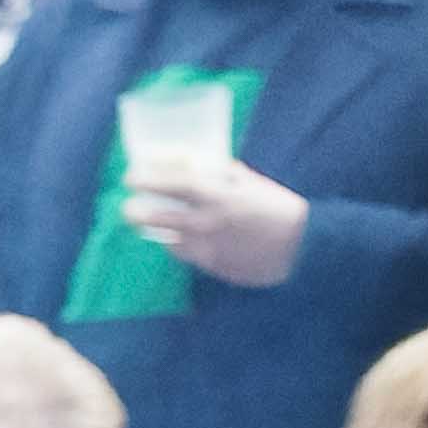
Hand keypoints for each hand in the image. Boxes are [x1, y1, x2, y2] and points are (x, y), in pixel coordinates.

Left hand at [117, 154, 307, 287]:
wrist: (300, 245)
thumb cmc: (276, 208)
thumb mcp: (251, 183)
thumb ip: (222, 173)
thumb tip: (195, 161)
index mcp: (221, 196)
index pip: (177, 186)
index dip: (150, 180)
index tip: (130, 177)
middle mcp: (210, 223)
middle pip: (161, 219)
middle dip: (138, 213)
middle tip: (127, 207)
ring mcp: (209, 247)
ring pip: (168, 241)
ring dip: (155, 232)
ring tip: (145, 223)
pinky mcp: (211, 266)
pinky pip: (184, 255)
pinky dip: (176, 246)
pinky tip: (172, 239)